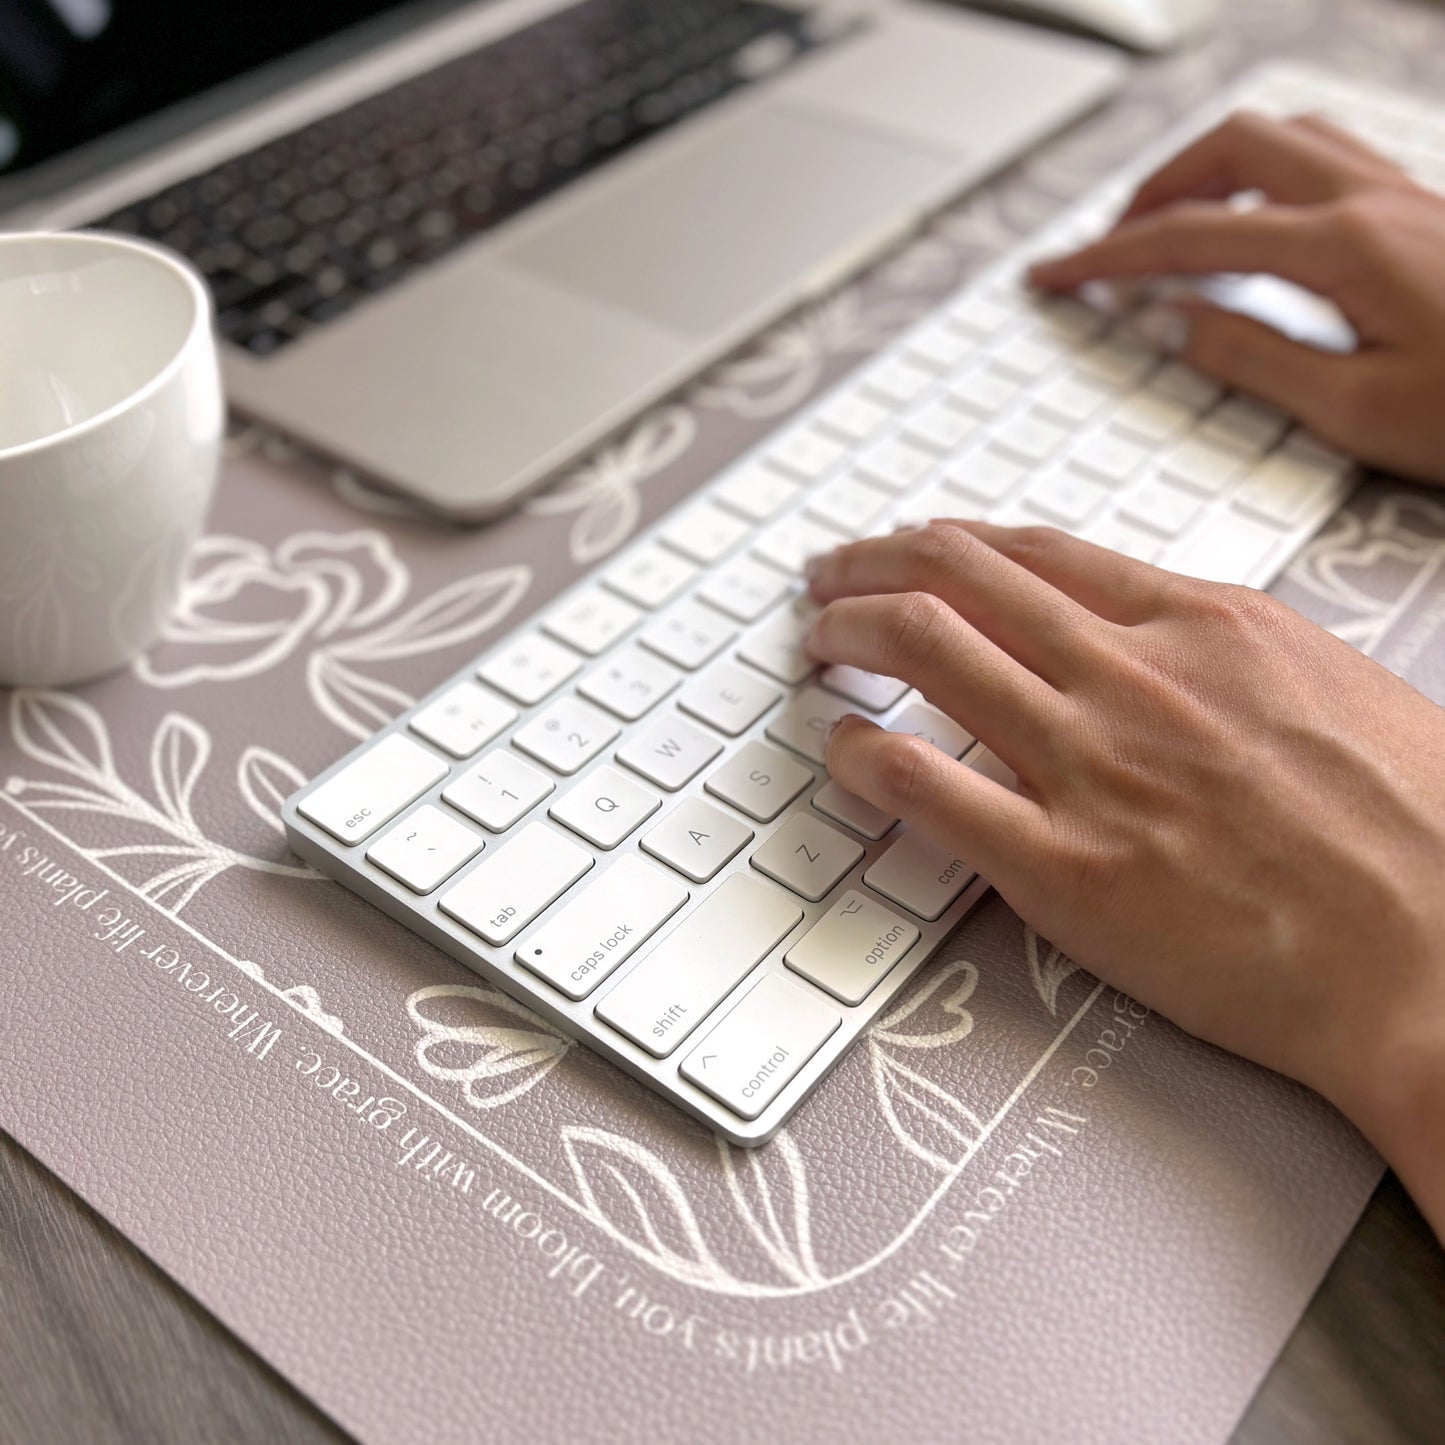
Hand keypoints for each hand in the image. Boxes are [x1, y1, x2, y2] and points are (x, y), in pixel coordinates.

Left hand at [806, 520, 1444, 1235]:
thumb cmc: (1414, 834)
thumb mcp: (1323, 688)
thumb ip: (1218, 652)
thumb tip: (1142, 633)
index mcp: (1204, 625)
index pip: (1031, 552)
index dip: (945, 543)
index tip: (906, 550)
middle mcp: (1135, 677)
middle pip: (958, 578)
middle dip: (872, 566)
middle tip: (829, 578)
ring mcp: (1093, 767)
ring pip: (925, 649)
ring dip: (847, 631)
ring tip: (816, 642)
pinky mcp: (1065, 870)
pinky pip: (924, 783)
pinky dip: (860, 753)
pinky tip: (841, 751)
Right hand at [1029, 110, 1444, 486]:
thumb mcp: (1354, 409)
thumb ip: (1251, 357)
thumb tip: (1171, 322)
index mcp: (1343, 247)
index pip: (1190, 236)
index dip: (1108, 257)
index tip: (1055, 276)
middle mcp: (1374, 200)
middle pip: (1233, 148)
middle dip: (1154, 189)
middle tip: (1109, 248)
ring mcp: (1406, 195)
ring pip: (1284, 138)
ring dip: (1212, 170)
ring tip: (1171, 225)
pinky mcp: (1426, 211)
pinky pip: (1326, 159)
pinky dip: (1265, 177)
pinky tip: (1260, 224)